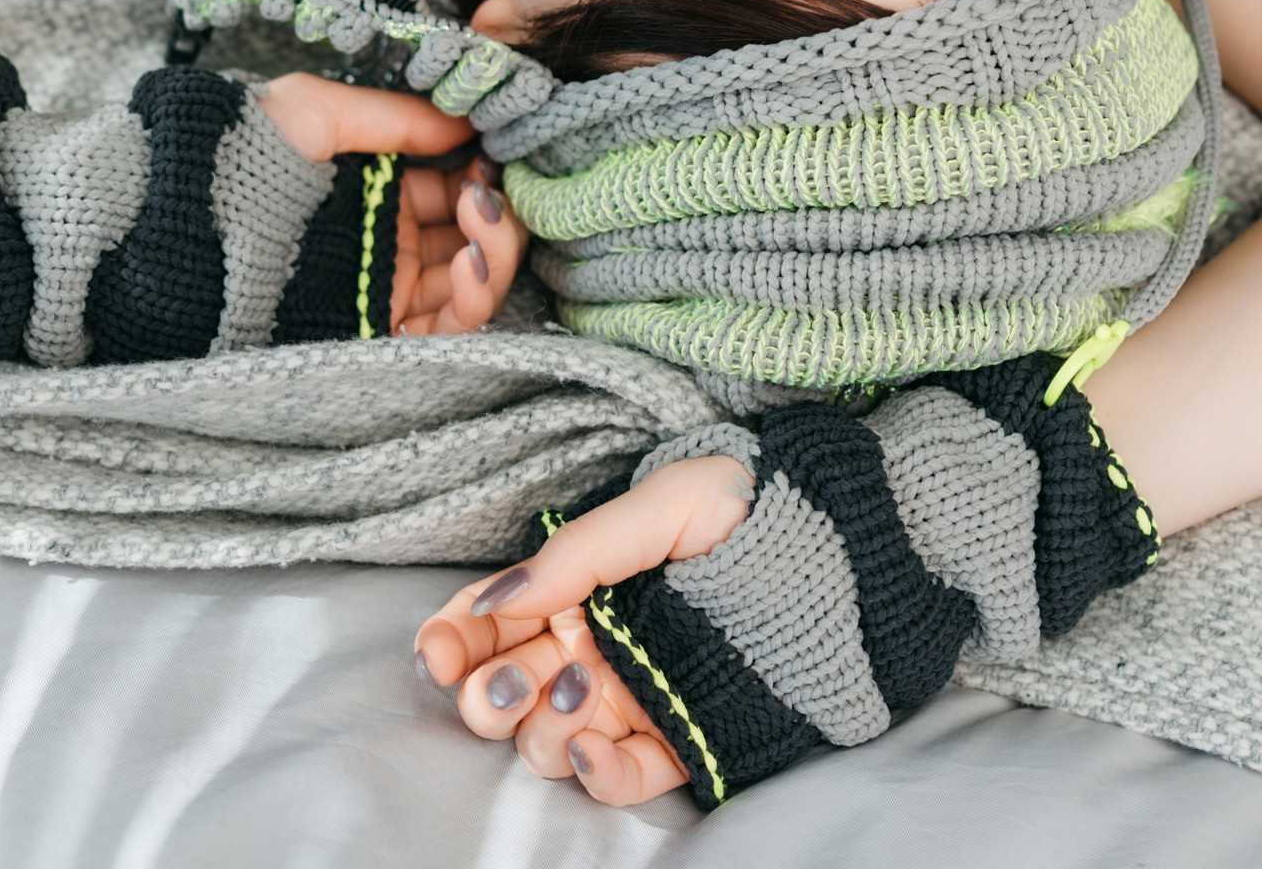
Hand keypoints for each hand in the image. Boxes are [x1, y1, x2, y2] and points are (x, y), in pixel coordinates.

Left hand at [257, 72, 527, 333]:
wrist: (183, 231)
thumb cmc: (241, 160)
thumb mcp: (313, 110)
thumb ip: (393, 114)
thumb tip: (463, 120)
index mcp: (373, 194)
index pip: (453, 188)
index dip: (483, 172)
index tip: (496, 151)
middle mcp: (386, 245)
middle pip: (473, 238)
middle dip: (498, 211)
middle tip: (491, 189)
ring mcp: (385, 292)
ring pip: (474, 283)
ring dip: (496, 251)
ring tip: (482, 218)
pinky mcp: (379, 335)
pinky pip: (451, 329)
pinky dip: (479, 296)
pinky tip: (476, 259)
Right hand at [413, 454, 755, 805]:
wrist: (847, 557)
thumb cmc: (750, 508)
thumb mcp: (663, 504)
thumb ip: (580, 551)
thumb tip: (497, 598)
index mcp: (580, 584)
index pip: (495, 617)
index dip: (455, 636)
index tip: (435, 650)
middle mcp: (595, 646)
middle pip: (507, 686)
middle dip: (485, 691)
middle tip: (498, 684)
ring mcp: (633, 698)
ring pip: (550, 735)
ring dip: (543, 722)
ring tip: (578, 688)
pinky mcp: (679, 741)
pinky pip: (621, 778)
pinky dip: (594, 774)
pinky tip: (588, 747)